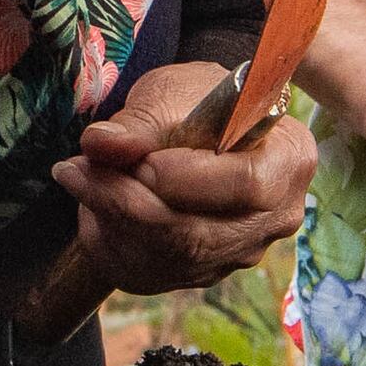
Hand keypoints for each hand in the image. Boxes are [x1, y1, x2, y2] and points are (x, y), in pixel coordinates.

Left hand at [52, 58, 320, 295]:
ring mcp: (241, 252)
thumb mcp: (169, 94)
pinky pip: (151, 271)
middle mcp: (276, 217)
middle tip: (76, 168)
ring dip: (110, 219)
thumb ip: (137, 123)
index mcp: (289, 159)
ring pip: (167, 258)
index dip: (188, 180)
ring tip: (76, 174)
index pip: (248, 185)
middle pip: (200, 235)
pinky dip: (111, 238)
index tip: (138, 163)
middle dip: (128, 204)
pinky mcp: (203, 271)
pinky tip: (92, 200)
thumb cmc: (195, 102)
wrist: (196, 128)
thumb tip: (100, 144)